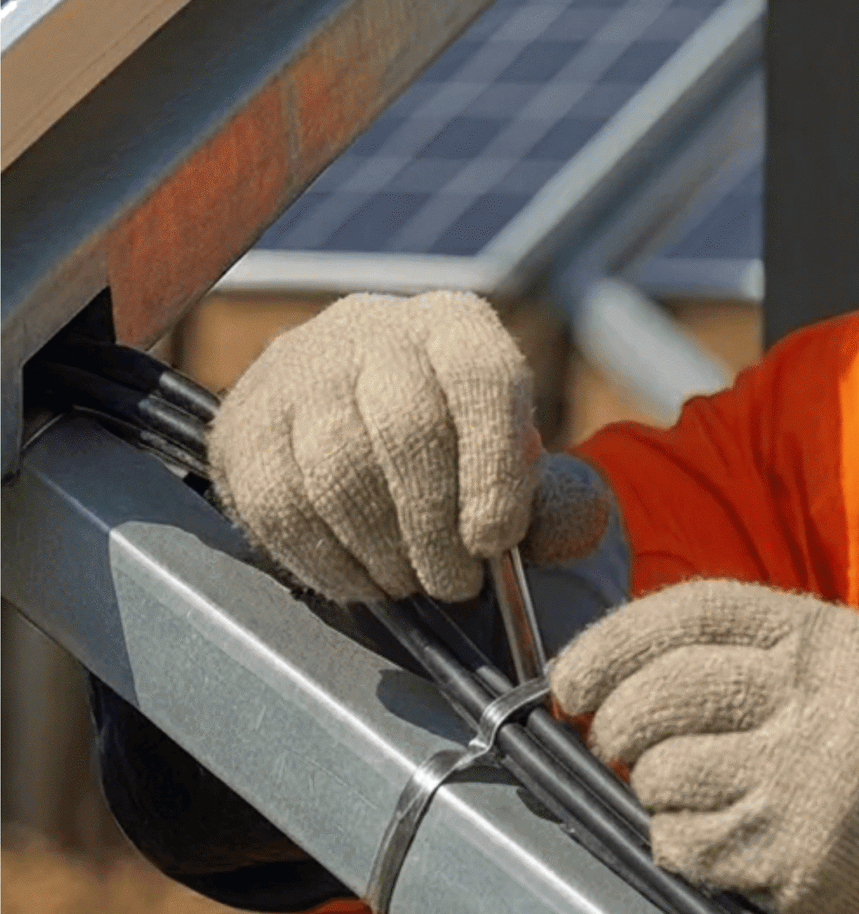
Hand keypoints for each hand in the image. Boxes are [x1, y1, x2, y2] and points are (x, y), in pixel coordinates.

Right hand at [208, 292, 608, 601]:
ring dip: (381, 551)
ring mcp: (298, 370)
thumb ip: (559, 503)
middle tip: (454, 584)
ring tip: (411, 582)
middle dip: (434, 528)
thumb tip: (561, 529)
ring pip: (334, 468)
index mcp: (458, 329)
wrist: (370, 436)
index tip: (495, 544)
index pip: (479, 382)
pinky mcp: (242, 423)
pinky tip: (361, 581)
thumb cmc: (468, 463)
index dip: (491, 471)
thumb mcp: (530, 471)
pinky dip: (324, 560)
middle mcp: (373, 330)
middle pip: (403, 429)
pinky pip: (275, 503)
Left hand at [551, 580, 858, 913]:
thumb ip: (751, 655)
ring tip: (697, 796)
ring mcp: (806, 782)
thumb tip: (611, 669)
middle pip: (662, 695)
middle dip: (617, 724)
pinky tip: (719, 841)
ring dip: (655, 791)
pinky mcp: (791, 854)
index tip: (569, 676)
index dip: (613, 641)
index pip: (694, 613)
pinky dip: (678, 844)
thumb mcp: (845, 671)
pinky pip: (680, 843)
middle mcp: (820, 701)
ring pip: (661, 775)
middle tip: (616, 744)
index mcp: (830, 640)